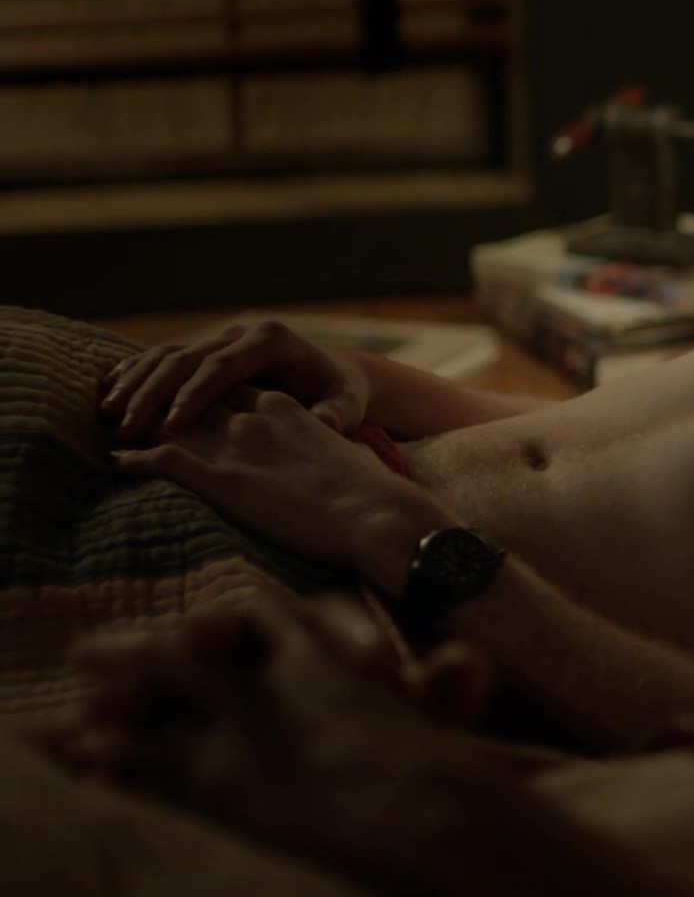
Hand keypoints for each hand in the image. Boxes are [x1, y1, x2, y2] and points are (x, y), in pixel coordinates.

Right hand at [100, 319, 371, 439]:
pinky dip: (136, 371)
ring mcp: (220, 337)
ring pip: (169, 354)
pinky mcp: (206, 348)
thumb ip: (338, 412)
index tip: (172, 427)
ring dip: (136, 382)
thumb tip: (322, 423)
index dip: (195, 395)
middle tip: (126, 427)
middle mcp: (241, 333)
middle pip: (187, 358)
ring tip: (109, 413)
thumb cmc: (341, 393)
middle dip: (153, 392)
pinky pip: (164, 356)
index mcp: (272, 340)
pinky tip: (109, 391)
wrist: (335, 374)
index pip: (224, 365)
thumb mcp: (348, 402)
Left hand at [109, 387, 453, 581]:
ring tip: (114, 428)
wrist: (374, 512)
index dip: (197, 388)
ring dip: (137, 423)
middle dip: (155, 397)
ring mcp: (236, 446)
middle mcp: (254, 417)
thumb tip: (322, 449)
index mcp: (283, 406)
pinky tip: (116, 461)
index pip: (227, 386)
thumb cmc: (368, 490)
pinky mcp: (222, 479)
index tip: (176, 392)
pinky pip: (163, 460)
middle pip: (191, 396)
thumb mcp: (339, 450)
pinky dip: (134, 459)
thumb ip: (317, 441)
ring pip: (169, 422)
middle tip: (126, 405)